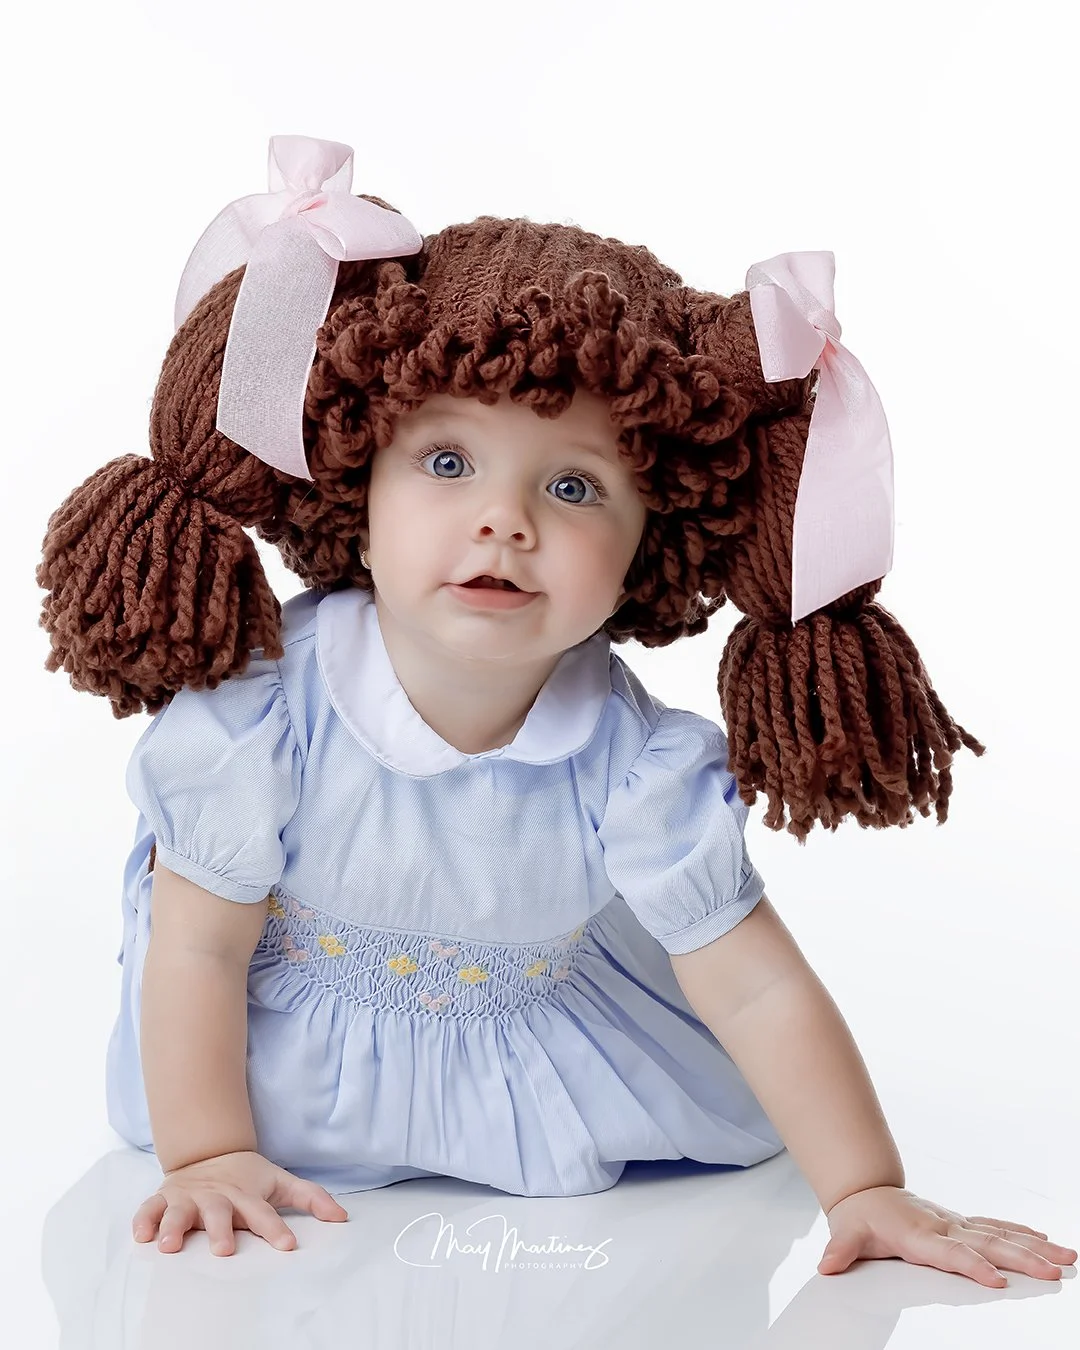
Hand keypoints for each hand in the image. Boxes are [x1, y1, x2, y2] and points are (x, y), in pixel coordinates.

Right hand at [132, 1150, 348, 1254]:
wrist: (208, 1152)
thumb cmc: (247, 1177)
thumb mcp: (280, 1183)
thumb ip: (311, 1198)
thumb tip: (343, 1217)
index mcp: (246, 1197)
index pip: (264, 1214)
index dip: (276, 1229)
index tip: (287, 1245)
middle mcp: (217, 1198)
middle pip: (219, 1215)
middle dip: (220, 1231)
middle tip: (223, 1249)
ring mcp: (189, 1198)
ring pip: (180, 1213)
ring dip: (174, 1227)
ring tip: (171, 1245)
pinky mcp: (165, 1198)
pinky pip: (150, 1209)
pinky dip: (144, 1220)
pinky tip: (141, 1235)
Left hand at [818, 1186, 1075, 1286]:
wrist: (866, 1191)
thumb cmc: (860, 1216)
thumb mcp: (846, 1232)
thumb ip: (840, 1250)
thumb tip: (827, 1265)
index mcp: (918, 1235)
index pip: (950, 1253)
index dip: (972, 1266)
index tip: (997, 1281)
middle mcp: (943, 1227)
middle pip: (988, 1244)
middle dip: (1022, 1259)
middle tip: (1054, 1272)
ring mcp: (956, 1224)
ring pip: (1000, 1234)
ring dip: (1034, 1247)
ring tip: (1066, 1257)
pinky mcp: (962, 1224)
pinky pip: (996, 1228)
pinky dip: (1022, 1233)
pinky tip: (1047, 1241)